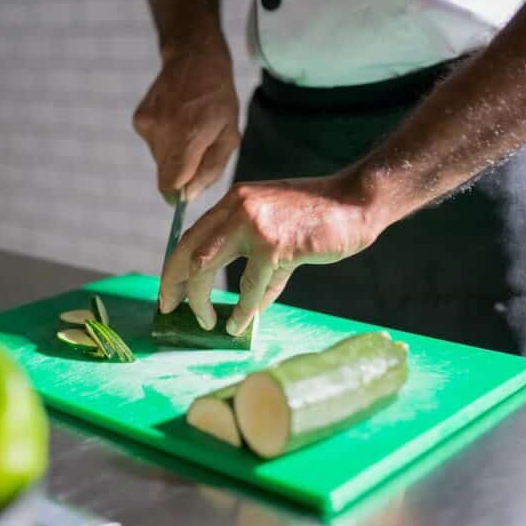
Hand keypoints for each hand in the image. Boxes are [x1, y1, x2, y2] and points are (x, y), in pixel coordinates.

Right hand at [133, 41, 240, 203]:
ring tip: (187, 127)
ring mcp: (148, 124)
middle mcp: (164, 131)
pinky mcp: (139, 119)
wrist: (194, 59)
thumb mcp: (229, 136)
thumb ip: (210, 170)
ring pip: (159, 159)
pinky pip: (152, 144)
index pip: (171, 184)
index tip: (188, 189)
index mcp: (189, 137)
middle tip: (196, 147)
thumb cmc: (218, 99)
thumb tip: (188, 196)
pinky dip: (164, 139)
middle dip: (181, 171)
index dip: (179, 192)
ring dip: (173, 153)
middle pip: (165, 174)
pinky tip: (174, 119)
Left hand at [159, 172, 391, 334]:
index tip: (169, 291)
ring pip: (206, 267)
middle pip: (188, 251)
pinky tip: (238, 324)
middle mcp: (236, 207)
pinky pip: (248, 287)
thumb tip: (244, 306)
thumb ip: (254, 259)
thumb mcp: (275, 231)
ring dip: (200, 301)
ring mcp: (253, 224)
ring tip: (206, 322)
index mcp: (233, 202)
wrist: (356, 201)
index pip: (190, 236)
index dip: (175, 267)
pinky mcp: (274, 244)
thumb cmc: (319, 219)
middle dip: (174, 284)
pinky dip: (241, 310)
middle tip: (170, 309)